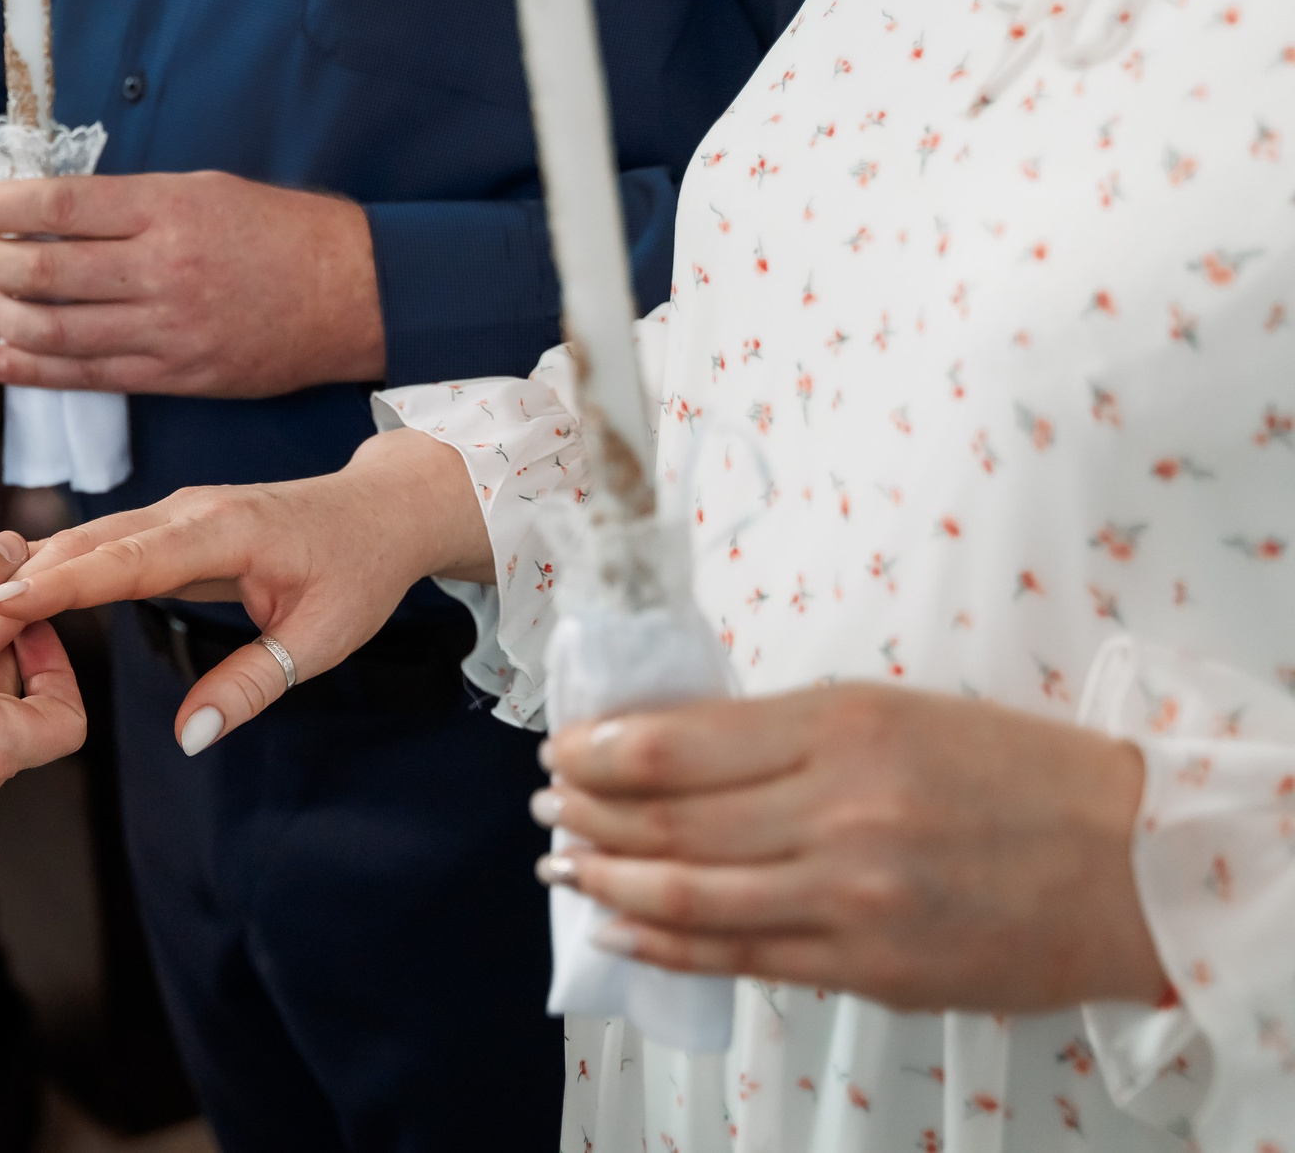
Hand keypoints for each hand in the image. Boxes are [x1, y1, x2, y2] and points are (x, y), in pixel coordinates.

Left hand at [0, 171, 383, 397]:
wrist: (353, 293)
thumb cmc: (280, 231)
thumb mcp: (205, 189)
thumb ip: (131, 202)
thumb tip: (52, 207)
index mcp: (168, 209)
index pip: (60, 205)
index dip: (3, 206)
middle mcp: (162, 269)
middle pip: (45, 269)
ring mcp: (168, 330)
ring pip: (55, 330)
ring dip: (3, 317)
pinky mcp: (175, 377)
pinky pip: (87, 377)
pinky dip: (31, 369)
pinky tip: (0, 358)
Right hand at [0, 427, 486, 753]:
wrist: (378, 509)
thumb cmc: (357, 570)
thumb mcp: (322, 641)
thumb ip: (252, 686)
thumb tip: (191, 736)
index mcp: (223, 532)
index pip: (125, 558)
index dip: (58, 582)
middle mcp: (187, 512)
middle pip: (87, 544)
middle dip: (19, 582)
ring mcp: (174, 512)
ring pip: (86, 539)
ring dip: (26, 573)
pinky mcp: (168, 524)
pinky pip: (101, 542)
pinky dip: (52, 566)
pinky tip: (7, 587)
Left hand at [537, 684, 1166, 1012]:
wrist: (1132, 865)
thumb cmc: (1011, 772)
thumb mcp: (891, 713)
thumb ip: (779, 733)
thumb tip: (665, 746)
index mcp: (842, 726)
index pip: (676, 744)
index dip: (597, 751)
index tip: (561, 749)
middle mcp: (838, 809)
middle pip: (668, 818)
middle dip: (586, 812)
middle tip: (544, 806)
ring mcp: (850, 896)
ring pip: (688, 892)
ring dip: (607, 879)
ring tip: (562, 866)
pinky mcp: (866, 965)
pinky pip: (737, 958)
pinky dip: (661, 944)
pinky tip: (617, 928)